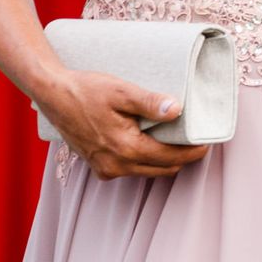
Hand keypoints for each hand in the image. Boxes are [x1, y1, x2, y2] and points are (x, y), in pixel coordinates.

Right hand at [34, 69, 209, 180]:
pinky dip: (144, 160)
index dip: (195, 151)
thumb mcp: (122, 91)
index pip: (173, 158)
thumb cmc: (86, 90)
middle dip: (183, 157)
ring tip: (175, 139)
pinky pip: (130, 169)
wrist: (53, 95)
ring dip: (164, 159)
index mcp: (127, 149)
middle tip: (195, 139)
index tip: (209, 142)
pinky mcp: (99, 167)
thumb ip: (150, 102)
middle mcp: (117, 166)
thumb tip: (178, 110)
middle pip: (164, 168)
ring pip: (148, 171)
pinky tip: (148, 141)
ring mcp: (106, 169)